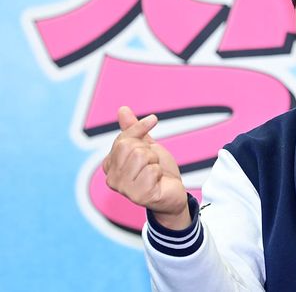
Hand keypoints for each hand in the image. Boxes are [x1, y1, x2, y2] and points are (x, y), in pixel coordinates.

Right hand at [102, 106, 190, 229]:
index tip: (153, 121)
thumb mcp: (147, 146)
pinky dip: (160, 173)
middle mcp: (112, 178)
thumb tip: (122, 109)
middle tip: (153, 164)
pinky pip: (152, 170)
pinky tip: (158, 182)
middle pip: (132, 147)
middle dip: (149, 151)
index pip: (123, 138)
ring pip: (142, 157)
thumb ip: (133, 130)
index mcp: (110, 164)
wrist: (174, 192)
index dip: (141, 129)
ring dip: (155, 162)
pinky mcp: (138, 196)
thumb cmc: (159, 170)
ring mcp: (124, 189)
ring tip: (155, 173)